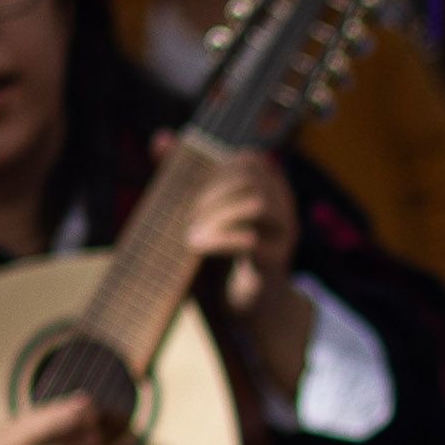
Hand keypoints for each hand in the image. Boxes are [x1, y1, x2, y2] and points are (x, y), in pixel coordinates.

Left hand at [181, 154, 319, 405]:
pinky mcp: (276, 262)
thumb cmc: (218, 254)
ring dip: (217, 213)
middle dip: (213, 189)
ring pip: (257, 202)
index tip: (187, 182)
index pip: (249, 158)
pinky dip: (219, 240)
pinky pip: (252, 241)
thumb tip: (160, 137)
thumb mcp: (199, 211)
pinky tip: (195, 246)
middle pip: (252, 176)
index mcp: (268, 186)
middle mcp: (282, 204)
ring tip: (189, 232)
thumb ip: (182, 175)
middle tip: (185, 212)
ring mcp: (284, 232)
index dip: (217, 163)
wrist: (244, 307)